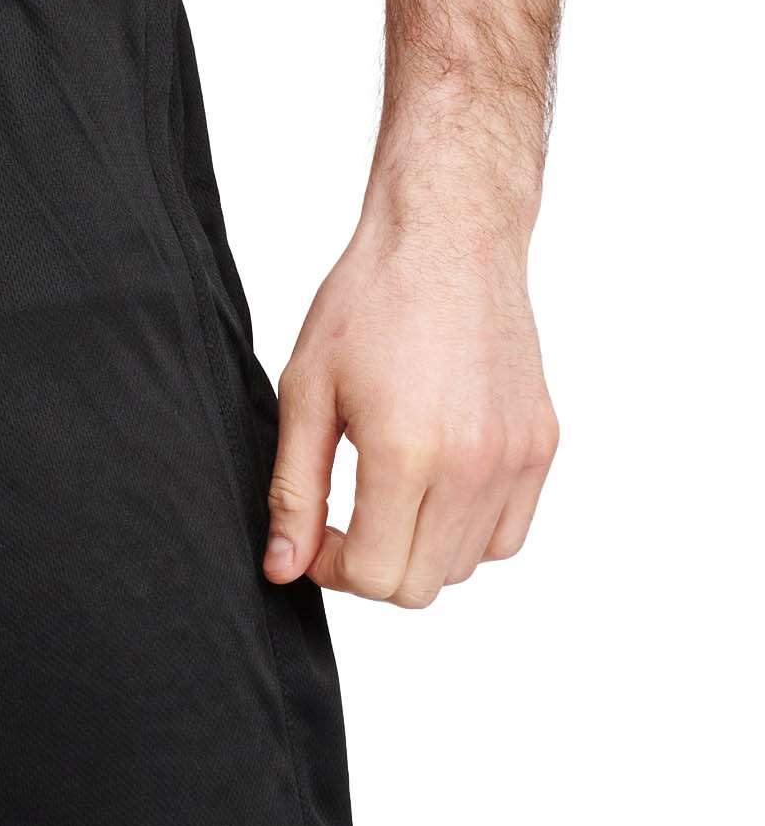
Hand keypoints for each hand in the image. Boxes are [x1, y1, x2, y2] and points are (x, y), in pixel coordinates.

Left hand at [263, 218, 558, 607]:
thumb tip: (285, 566)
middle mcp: (473, 465)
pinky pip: (507, 534)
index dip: (332, 570)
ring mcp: (515, 457)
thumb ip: (294, 492)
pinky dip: (467, 532)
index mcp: (407, 455)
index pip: (375, 576)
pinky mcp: (541, 444)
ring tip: (387, 500)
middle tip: (345, 522)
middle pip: (420, 586)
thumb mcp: (306, 397)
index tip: (316, 535)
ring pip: (465, 566)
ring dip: (419, 552)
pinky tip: (432, 489)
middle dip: (371, 569)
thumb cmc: (370, 304)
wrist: (447, 240)